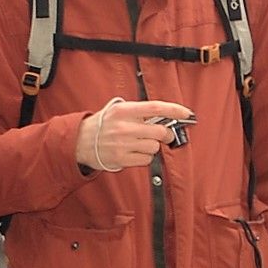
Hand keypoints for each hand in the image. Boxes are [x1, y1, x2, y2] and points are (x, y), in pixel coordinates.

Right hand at [76, 99, 196, 171]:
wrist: (80, 141)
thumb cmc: (103, 125)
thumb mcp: (117, 111)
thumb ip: (139, 112)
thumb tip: (166, 116)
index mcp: (124, 110)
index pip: (155, 107)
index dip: (174, 110)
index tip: (187, 113)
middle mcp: (124, 126)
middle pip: (160, 131)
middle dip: (166, 134)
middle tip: (164, 135)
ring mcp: (123, 143)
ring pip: (155, 147)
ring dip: (153, 146)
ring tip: (140, 143)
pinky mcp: (123, 158)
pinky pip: (147, 159)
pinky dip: (145, 157)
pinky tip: (135, 152)